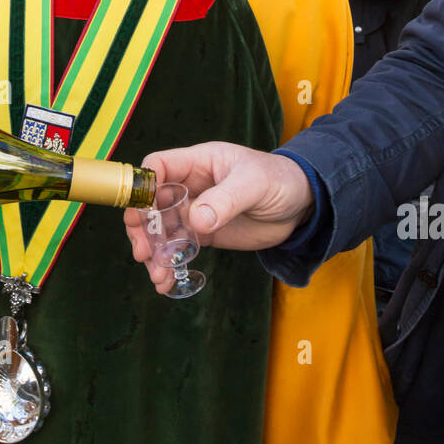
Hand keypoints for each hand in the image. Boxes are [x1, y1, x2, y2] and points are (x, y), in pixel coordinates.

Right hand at [124, 143, 313, 292]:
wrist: (303, 206)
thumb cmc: (280, 180)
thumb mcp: (254, 184)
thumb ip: (226, 200)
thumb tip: (196, 220)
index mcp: (199, 162)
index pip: (160, 166)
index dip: (145, 186)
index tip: (141, 212)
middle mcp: (192, 186)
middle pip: (153, 203)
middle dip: (143, 228)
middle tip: (142, 251)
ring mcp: (197, 211)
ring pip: (163, 230)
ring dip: (155, 253)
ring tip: (158, 276)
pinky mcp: (206, 233)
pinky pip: (180, 248)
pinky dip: (170, 264)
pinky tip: (167, 281)